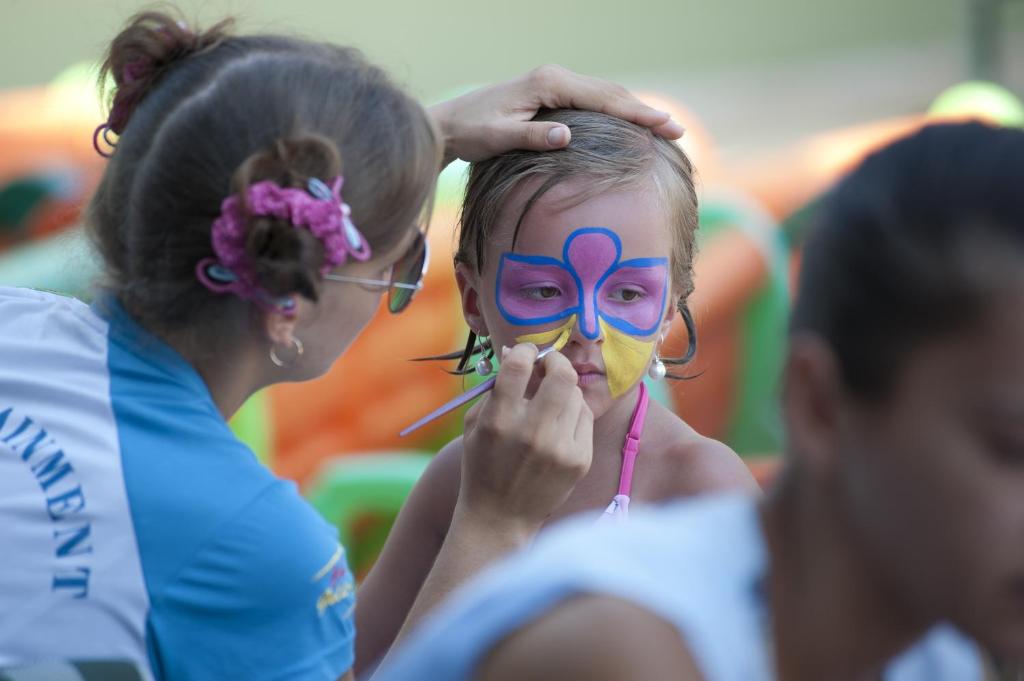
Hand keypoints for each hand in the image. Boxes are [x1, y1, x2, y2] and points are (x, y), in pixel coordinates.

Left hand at [428, 64, 684, 164]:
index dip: (638, 114)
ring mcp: (555, 83)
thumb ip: (534, 137)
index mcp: (549, 83)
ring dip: (635, 111)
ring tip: (665, 129)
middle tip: (678, 131)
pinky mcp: (552, 93)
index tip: (666, 126)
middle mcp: (556, 77)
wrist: (450, 123)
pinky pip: (592, 101)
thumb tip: (567, 136)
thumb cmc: (473, 132)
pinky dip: (616, 112)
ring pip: (605, 95)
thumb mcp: (500, 138)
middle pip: (612, 93)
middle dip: (646, 112)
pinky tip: (632, 125)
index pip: (604, 99)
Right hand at [459, 343, 593, 534]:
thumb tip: (516, 354)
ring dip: (563, 390)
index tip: (526, 353)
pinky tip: (559, 424)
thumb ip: (495, 389)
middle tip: (549, 365)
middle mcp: (531, 433)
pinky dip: (573, 414)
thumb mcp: (475, 425)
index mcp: (499, 421)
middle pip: (562, 375)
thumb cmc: (483, 465)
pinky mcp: (579, 461)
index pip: (518, 366)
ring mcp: (560, 448)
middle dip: (556, 361)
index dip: (525, 350)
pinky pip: (585, 418)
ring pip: (576, 395)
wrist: (500, 517)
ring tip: (550, 402)